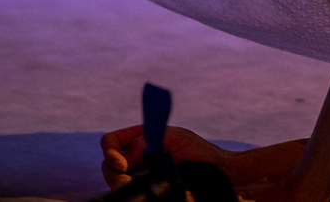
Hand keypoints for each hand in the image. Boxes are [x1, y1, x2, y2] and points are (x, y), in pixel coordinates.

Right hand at [100, 124, 229, 188]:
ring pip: (117, 180)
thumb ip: (145, 143)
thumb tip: (126, 158)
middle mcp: (138, 158)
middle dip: (113, 174)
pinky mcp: (150, 188)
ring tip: (133, 187)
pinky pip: (134, 192)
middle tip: (126, 182)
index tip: (122, 163)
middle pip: (109, 165)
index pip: (111, 141)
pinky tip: (140, 191)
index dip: (110, 150)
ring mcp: (142, 176)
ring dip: (120, 183)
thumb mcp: (172, 138)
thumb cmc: (199, 152)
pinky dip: (133, 192)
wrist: (220, 173)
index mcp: (141, 138)